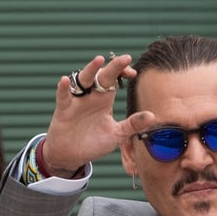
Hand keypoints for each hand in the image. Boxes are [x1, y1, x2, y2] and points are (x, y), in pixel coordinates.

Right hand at [41, 53, 154, 176]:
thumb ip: (132, 125)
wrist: (72, 156)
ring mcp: (76, 101)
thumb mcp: (116, 135)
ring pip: (82, 80)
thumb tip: (153, 116)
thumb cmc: (93, 143)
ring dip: (90, 70)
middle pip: (101, 76)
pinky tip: (65, 80)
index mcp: (104, 100)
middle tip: (125, 59)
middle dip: (113, 67)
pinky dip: (63, 88)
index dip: (122, 72)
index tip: (133, 72)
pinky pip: (63, 96)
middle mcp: (91, 96)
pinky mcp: (64, 110)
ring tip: (99, 60)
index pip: (114, 80)